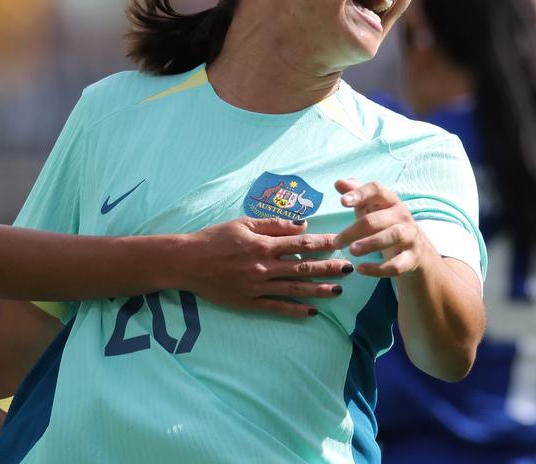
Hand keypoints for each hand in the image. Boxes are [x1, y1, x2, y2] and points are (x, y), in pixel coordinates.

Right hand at [185, 217, 352, 316]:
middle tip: (348, 268)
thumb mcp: (241, 224)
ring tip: (338, 290)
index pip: (300, 243)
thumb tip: (301, 225)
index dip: (323, 243)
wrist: (186, 262)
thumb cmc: (213, 238)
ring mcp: (257, 286)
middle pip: (303, 267)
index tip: (340, 242)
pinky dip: (295, 310)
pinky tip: (312, 312)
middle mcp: (263, 266)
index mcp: (262, 244)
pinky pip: (276, 307)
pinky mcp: (249, 302)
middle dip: (328, 267)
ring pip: (294, 289)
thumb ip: (272, 225)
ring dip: (318, 289)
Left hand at [333, 179, 439, 277]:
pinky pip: (397, 264)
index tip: (342, 201)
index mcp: (390, 201)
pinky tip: (361, 269)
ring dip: (370, 244)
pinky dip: (379, 269)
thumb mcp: (370, 207)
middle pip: (377, 219)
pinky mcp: (412, 258)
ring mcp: (410, 236)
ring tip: (352, 251)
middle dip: (355, 230)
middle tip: (337, 241)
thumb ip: (355, 192)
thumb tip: (338, 182)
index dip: (360, 194)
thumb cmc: (384, 221)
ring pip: (393, 237)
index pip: (377, 190)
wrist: (414, 248)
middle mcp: (402, 216)